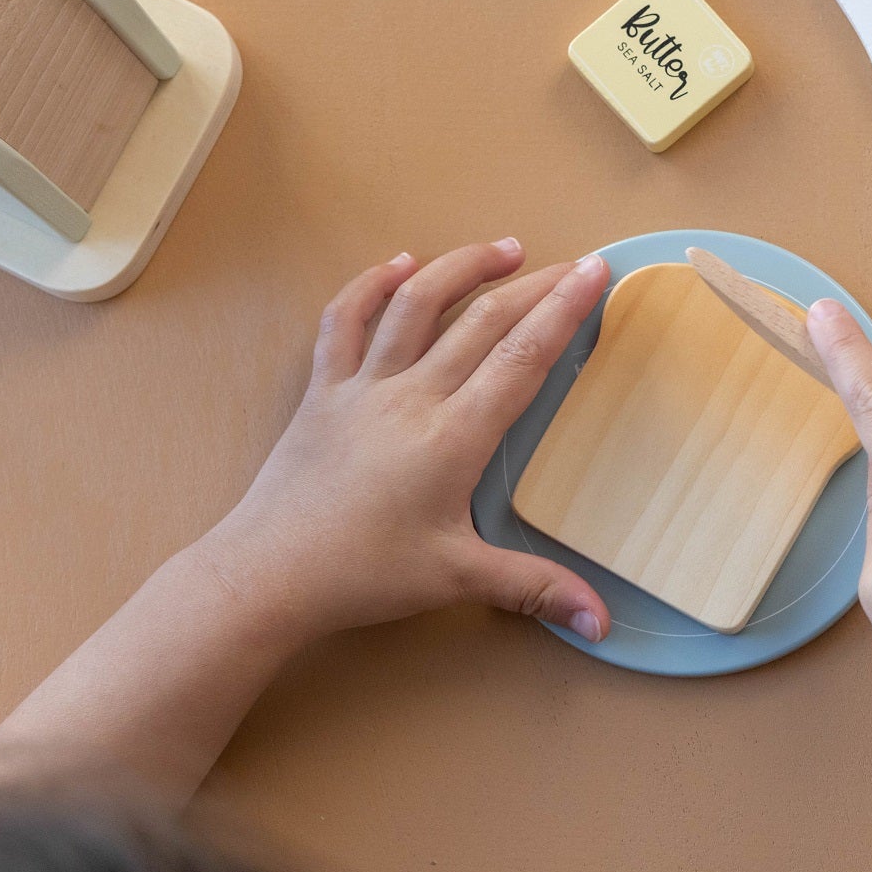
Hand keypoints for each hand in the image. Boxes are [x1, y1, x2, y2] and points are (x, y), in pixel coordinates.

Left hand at [200, 240, 613, 647]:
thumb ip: (534, 589)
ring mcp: (361, 387)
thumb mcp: (456, 580)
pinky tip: (398, 263)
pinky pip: (344, 321)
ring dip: (461, 267)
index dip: (564, 310)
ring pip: (415, 304)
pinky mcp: (321, 391)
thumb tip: (603, 623)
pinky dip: (371, 284)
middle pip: (482, 322)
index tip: (596, 272)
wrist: (269, 573)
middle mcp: (411, 397)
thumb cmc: (363, 575)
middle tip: (573, 263)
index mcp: (453, 437)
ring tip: (504, 249)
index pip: (522, 358)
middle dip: (534, 285)